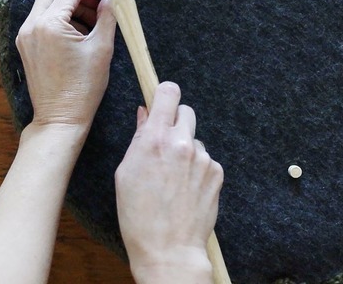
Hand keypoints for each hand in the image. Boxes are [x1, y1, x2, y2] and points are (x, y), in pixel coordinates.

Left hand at [16, 0, 116, 129]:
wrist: (61, 117)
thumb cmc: (83, 87)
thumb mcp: (101, 48)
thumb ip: (107, 17)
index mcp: (49, 24)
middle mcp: (32, 26)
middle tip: (99, 1)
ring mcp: (25, 36)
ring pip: (47, 4)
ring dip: (69, 5)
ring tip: (93, 21)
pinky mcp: (26, 45)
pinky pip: (42, 20)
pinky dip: (60, 18)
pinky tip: (79, 33)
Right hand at [115, 82, 223, 283]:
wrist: (169, 249)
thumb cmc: (139, 216)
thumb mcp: (126, 173)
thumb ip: (139, 138)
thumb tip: (146, 114)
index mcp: (154, 140)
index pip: (168, 93)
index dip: (165, 95)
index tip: (162, 102)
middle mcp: (181, 143)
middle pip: (186, 111)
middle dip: (176, 122)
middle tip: (166, 145)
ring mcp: (202, 157)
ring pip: (195, 139)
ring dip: (186, 150)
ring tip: (173, 179)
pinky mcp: (217, 172)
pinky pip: (206, 159)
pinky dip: (197, 169)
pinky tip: (186, 189)